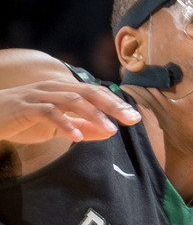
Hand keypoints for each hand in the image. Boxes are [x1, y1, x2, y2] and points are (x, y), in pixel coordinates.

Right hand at [0, 79, 139, 143]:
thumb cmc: (25, 120)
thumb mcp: (59, 126)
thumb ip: (83, 127)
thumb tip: (110, 132)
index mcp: (63, 90)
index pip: (95, 93)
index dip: (116, 104)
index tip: (136, 117)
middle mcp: (53, 88)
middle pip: (88, 92)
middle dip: (112, 105)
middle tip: (131, 119)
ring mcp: (39, 96)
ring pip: (71, 100)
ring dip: (93, 114)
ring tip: (111, 129)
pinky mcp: (25, 107)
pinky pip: (48, 112)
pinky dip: (64, 123)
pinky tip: (77, 136)